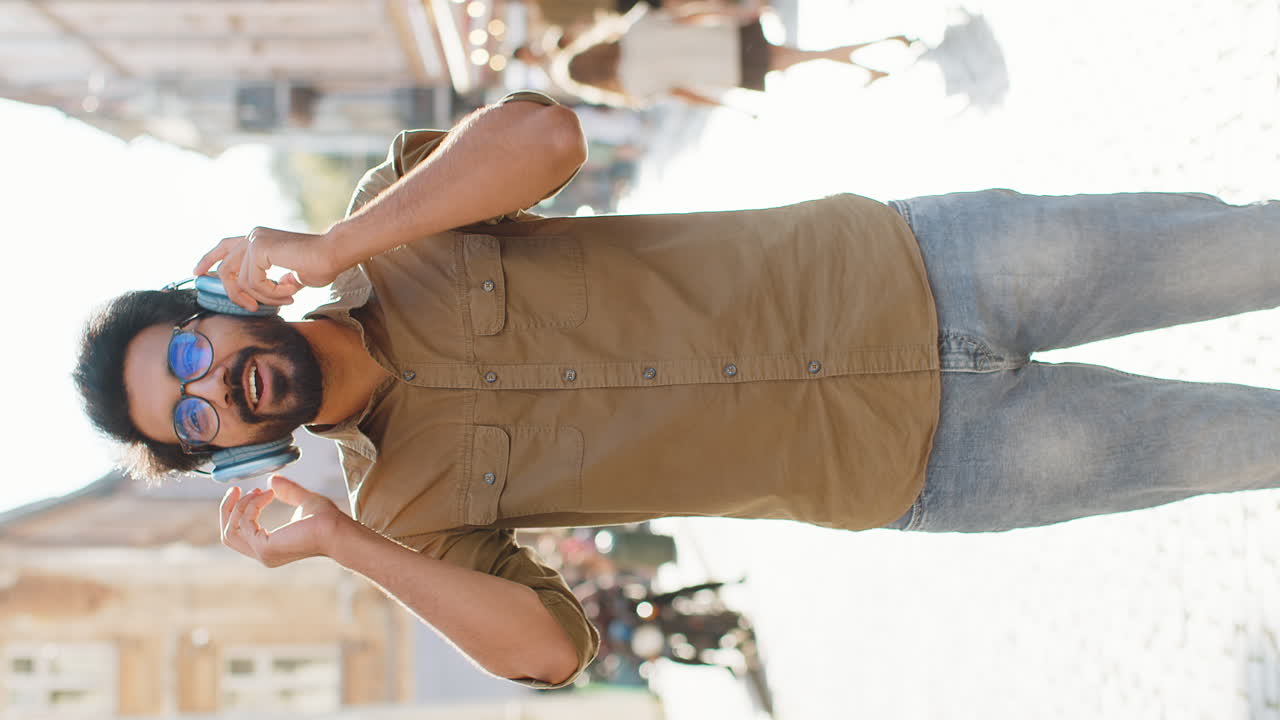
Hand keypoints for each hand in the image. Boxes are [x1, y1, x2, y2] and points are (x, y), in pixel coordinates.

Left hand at [194, 227, 339, 311]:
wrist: (333, 253)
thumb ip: (272, 282)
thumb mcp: (289, 277)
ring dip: (265, 297)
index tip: (196, 272)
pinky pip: (254, 283)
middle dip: (233, 293)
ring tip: (286, 298)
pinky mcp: (259, 249)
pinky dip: (271, 293)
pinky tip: (289, 291)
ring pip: (243, 282)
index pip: (224, 247)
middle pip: (225, 269)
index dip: (208, 259)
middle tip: (249, 307)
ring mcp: (254, 241)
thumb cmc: (320, 264)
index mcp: (258, 239)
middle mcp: (252, 236)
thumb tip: (263, 296)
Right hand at [219, 476, 349, 567]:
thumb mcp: (304, 501)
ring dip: (240, 506)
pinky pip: (246, 523)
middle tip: (237, 488)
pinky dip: (253, 505)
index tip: (252, 490)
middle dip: (228, 509)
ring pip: (232, 529)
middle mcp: (263, 554)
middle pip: (228, 534)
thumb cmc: (326, 520)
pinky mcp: (265, 548)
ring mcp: (262, 554)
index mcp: (269, 547)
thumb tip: (272, 480)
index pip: (238, 534)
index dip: (238, 511)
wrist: (337, 530)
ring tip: (258, 491)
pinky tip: (268, 495)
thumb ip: (289, 492)